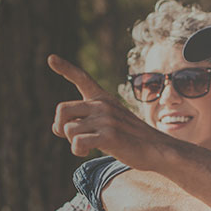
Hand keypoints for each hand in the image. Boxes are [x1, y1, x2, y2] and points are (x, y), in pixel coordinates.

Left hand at [47, 55, 166, 168]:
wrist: (158, 149)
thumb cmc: (131, 139)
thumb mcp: (109, 124)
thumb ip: (84, 122)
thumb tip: (55, 128)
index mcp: (103, 99)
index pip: (82, 78)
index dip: (66, 68)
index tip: (51, 59)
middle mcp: (103, 105)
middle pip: (62, 109)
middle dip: (60, 126)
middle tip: (70, 137)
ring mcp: (106, 119)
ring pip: (68, 129)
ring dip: (73, 143)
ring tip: (87, 148)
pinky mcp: (109, 135)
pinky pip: (77, 142)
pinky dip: (78, 150)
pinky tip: (88, 152)